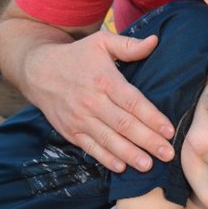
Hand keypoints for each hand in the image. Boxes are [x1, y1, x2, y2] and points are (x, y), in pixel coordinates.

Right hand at [24, 30, 175, 173]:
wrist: (37, 70)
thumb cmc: (76, 56)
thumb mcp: (101, 42)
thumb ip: (128, 45)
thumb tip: (155, 41)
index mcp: (104, 80)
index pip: (133, 102)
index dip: (152, 118)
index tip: (169, 130)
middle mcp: (92, 101)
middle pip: (124, 124)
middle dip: (148, 141)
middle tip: (168, 153)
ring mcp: (79, 118)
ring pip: (108, 139)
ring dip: (129, 154)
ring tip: (148, 165)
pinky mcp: (70, 130)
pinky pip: (90, 147)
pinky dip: (106, 158)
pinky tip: (121, 167)